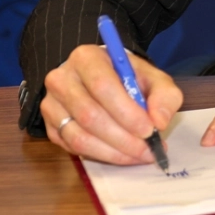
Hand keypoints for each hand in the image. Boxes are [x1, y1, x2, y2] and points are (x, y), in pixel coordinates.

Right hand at [40, 44, 181, 165]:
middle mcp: (61, 79)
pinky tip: (121, 155)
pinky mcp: (50, 126)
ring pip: (78, 136)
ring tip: (138, 155)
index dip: (127, 113)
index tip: (150, 130)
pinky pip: (72, 147)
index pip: (103, 87)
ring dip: (112, 152)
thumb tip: (159, 123)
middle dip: (123, 138)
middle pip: (90, 115)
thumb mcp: (154, 79)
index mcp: (87, 58)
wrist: (103, 81)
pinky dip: (100, 155)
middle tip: (148, 150)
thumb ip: (164, 96)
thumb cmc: (129, 78)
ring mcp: (51, 104)